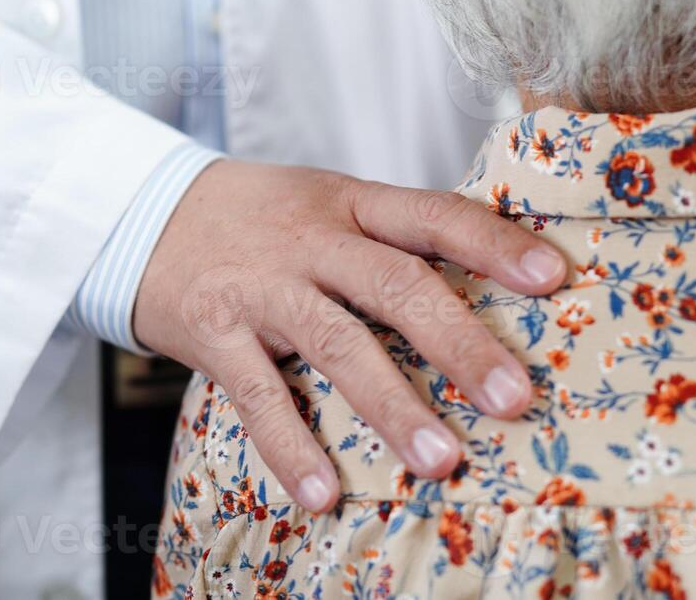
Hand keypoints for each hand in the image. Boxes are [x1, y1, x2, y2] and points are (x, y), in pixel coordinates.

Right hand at [133, 159, 567, 512]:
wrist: (141, 216)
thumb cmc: (259, 219)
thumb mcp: (326, 202)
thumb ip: (390, 239)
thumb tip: (488, 292)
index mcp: (350, 203)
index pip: (432, 214)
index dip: (493, 243)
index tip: (553, 278)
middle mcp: (310, 239)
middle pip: (395, 284)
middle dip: (458, 343)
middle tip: (515, 399)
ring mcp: (260, 286)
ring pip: (335, 343)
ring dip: (391, 405)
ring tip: (441, 461)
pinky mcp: (212, 331)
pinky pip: (257, 396)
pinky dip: (291, 446)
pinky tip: (325, 492)